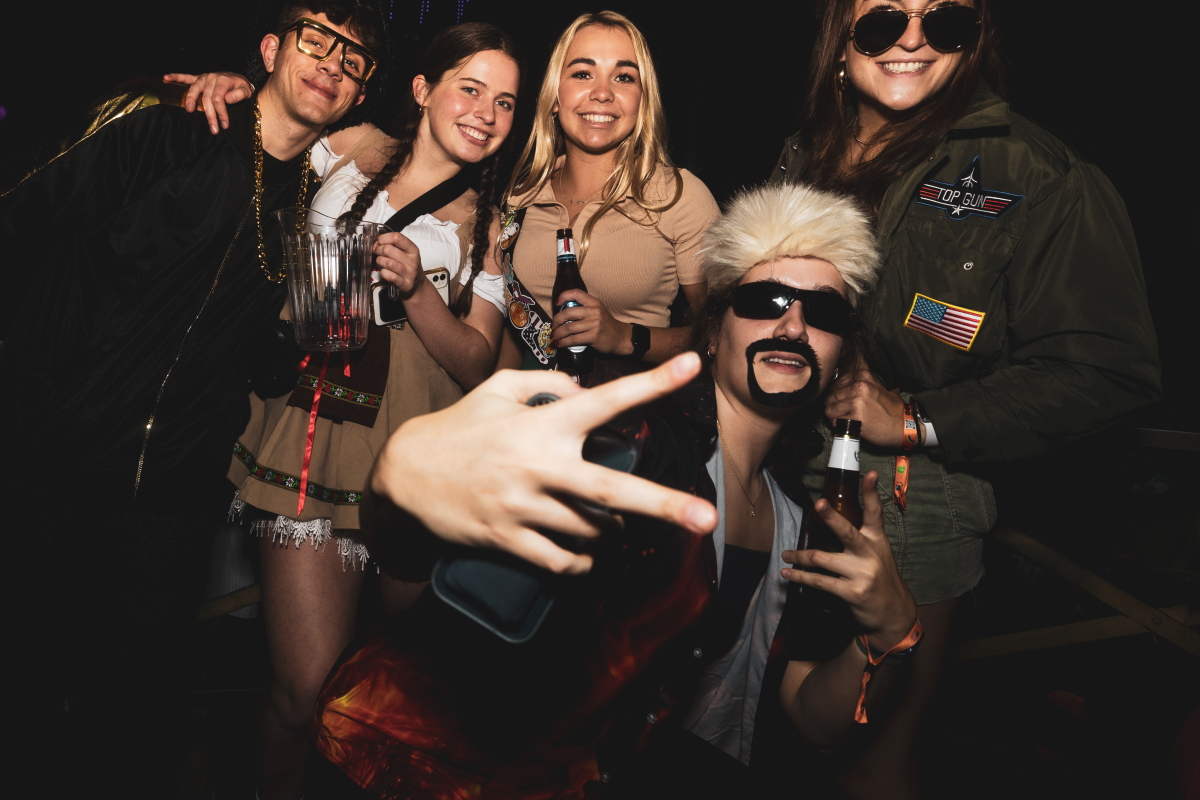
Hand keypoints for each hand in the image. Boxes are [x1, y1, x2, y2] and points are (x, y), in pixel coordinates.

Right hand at [163, 72, 253, 133]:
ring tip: (188, 110)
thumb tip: (228, 99)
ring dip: (190, 100)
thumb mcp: (246, 90)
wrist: (238, 78)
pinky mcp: (199, 78)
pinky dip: (176, 77)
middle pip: (207, 98)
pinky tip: (166, 77)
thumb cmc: (241, 86)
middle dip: (210, 115)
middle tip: (213, 129)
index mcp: (223, 80)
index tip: (224, 125)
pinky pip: (186, 77)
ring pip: (194, 89)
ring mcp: (204, 77)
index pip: (218, 99)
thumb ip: (239, 95)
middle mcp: (211, 78)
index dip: (221, 113)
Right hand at [371, 353, 718, 574]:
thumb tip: (585, 391)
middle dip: (664, 505)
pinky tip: (588, 555)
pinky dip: (582, 562)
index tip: (693, 365)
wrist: (403, 475)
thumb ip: (547, 383)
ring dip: (612, 531)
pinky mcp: (507, 539)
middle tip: (707, 519)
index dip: (653, 383)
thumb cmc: (458, 428)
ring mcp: (523, 507)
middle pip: (612, 489)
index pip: (606, 399)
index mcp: (543, 423)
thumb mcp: (496, 389)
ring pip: (592, 531)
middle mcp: (539, 466)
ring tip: (614, 524)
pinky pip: (561, 561)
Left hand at [372, 232, 422, 293]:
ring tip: (380, 262)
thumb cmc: (409, 267)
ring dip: (379, 261)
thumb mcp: (407, 253)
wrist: (418, 285)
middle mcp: (412, 261)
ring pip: (387, 262)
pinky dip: (383, 272)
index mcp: (413, 250)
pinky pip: (388, 275)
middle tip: (377, 252)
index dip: (383, 238)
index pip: (396, 237)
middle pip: (388, 249)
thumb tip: (376, 242)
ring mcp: (409, 273)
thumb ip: (394, 245)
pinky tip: (384, 272)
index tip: (379, 242)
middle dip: (378, 250)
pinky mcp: (405, 284)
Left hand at [551, 289, 633, 355]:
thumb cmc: (607, 325)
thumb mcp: (598, 312)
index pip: (576, 293)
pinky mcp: (594, 336)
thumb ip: (584, 310)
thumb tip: (563, 314)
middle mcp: (594, 311)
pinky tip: (560, 344)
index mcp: (594, 302)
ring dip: (558, 333)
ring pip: (569, 327)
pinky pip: (574, 339)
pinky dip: (564, 342)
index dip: (564, 296)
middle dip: (556, 320)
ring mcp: (594, 324)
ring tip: (554, 336)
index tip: (556, 303)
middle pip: (568, 312)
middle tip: (552, 326)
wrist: (621, 338)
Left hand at [781, 471, 917, 648]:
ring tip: (786, 555)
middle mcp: (870, 553)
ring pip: (823, 559)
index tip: (869, 473)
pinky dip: (801, 577)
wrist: (893, 612)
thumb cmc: (880, 578)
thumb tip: (832, 521)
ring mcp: (861, 573)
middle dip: (831, 517)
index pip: (875, 513)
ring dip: (800, 557)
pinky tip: (789, 574)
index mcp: (877, 540)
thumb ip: (861, 538)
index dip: (871, 493)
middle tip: (817, 504)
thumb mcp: (878, 553)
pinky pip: (820, 581)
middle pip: (847, 531)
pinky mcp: (852, 592)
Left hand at [823, 367, 907, 447]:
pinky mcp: (856, 416)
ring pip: (829, 407)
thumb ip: (861, 382)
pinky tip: (847, 426)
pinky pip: (835, 420)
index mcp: (863, 376)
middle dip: (833, 405)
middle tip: (841, 413)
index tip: (839, 400)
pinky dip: (838, 425)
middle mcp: (859, 386)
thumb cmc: (892, 410)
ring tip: (843, 420)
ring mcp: (857, 400)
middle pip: (830, 395)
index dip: (835, 393)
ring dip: (834, 416)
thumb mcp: (879, 387)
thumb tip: (841, 381)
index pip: (835, 381)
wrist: (904, 426)